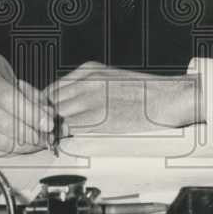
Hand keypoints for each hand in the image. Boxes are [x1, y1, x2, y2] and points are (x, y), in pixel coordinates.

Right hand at [0, 70, 53, 155]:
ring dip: (25, 146)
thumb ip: (30, 96)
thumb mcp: (8, 83)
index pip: (10, 99)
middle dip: (32, 134)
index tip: (48, 124)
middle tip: (47, 138)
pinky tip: (19, 145)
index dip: (32, 113)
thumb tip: (48, 113)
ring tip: (37, 142)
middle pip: (7, 124)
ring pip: (3, 142)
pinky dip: (12, 151)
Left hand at [45, 62, 201, 134]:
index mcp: (88, 70)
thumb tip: (74, 104)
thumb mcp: (113, 79)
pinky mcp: (95, 118)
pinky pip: (67, 129)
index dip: (45, 106)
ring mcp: (89, 99)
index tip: (45, 117)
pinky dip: (61, 137)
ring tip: (52, 140)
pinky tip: (62, 143)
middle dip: (44, 118)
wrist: (168, 99)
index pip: (53, 88)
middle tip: (45, 132)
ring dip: (51, 129)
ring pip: (54, 116)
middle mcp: (85, 82)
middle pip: (49, 102)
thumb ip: (90, 87)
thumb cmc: (147, 93)